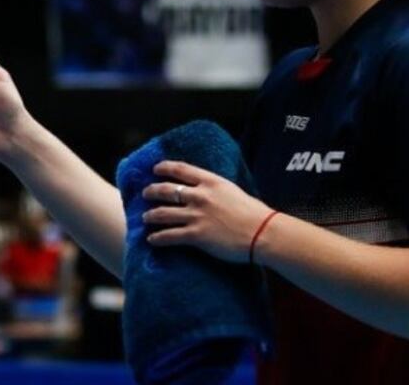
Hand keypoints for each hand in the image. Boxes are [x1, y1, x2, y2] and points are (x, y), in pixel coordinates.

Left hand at [141, 160, 273, 263]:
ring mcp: (196, 215)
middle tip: (145, 194)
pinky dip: (157, 238)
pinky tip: (151, 240)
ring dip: (151, 215)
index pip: (181, 169)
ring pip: (163, 213)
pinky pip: (170, 235)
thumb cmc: (255, 214)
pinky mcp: (196, 235)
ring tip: (145, 218)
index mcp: (211, 182)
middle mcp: (200, 196)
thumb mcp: (233, 191)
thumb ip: (217, 190)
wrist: (263, 233)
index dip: (165, 167)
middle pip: (167, 190)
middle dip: (152, 191)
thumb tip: (210, 192)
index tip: (156, 168)